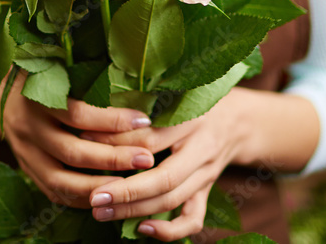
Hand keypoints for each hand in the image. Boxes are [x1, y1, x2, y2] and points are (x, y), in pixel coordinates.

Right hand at [1, 70, 156, 208]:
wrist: (1, 96)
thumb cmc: (43, 75)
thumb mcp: (59, 68)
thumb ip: (88, 79)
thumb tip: (137, 90)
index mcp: (37, 98)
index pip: (78, 114)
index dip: (112, 120)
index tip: (144, 120)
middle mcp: (28, 128)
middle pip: (72, 152)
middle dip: (113, 158)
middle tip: (146, 158)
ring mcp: (24, 153)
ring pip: (61, 180)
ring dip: (98, 185)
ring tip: (130, 185)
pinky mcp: (26, 170)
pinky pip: (53, 192)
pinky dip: (81, 198)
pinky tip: (108, 196)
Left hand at [80, 88, 251, 240]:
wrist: (240, 119)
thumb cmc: (197, 100)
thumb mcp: (174, 94)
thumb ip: (141, 104)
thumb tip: (94, 117)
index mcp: (192, 119)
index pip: (152, 137)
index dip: (118, 143)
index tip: (84, 143)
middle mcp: (202, 149)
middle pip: (164, 177)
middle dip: (125, 191)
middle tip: (93, 197)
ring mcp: (207, 174)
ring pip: (172, 200)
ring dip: (135, 211)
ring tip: (100, 212)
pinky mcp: (207, 191)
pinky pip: (193, 218)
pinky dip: (170, 231)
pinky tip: (142, 230)